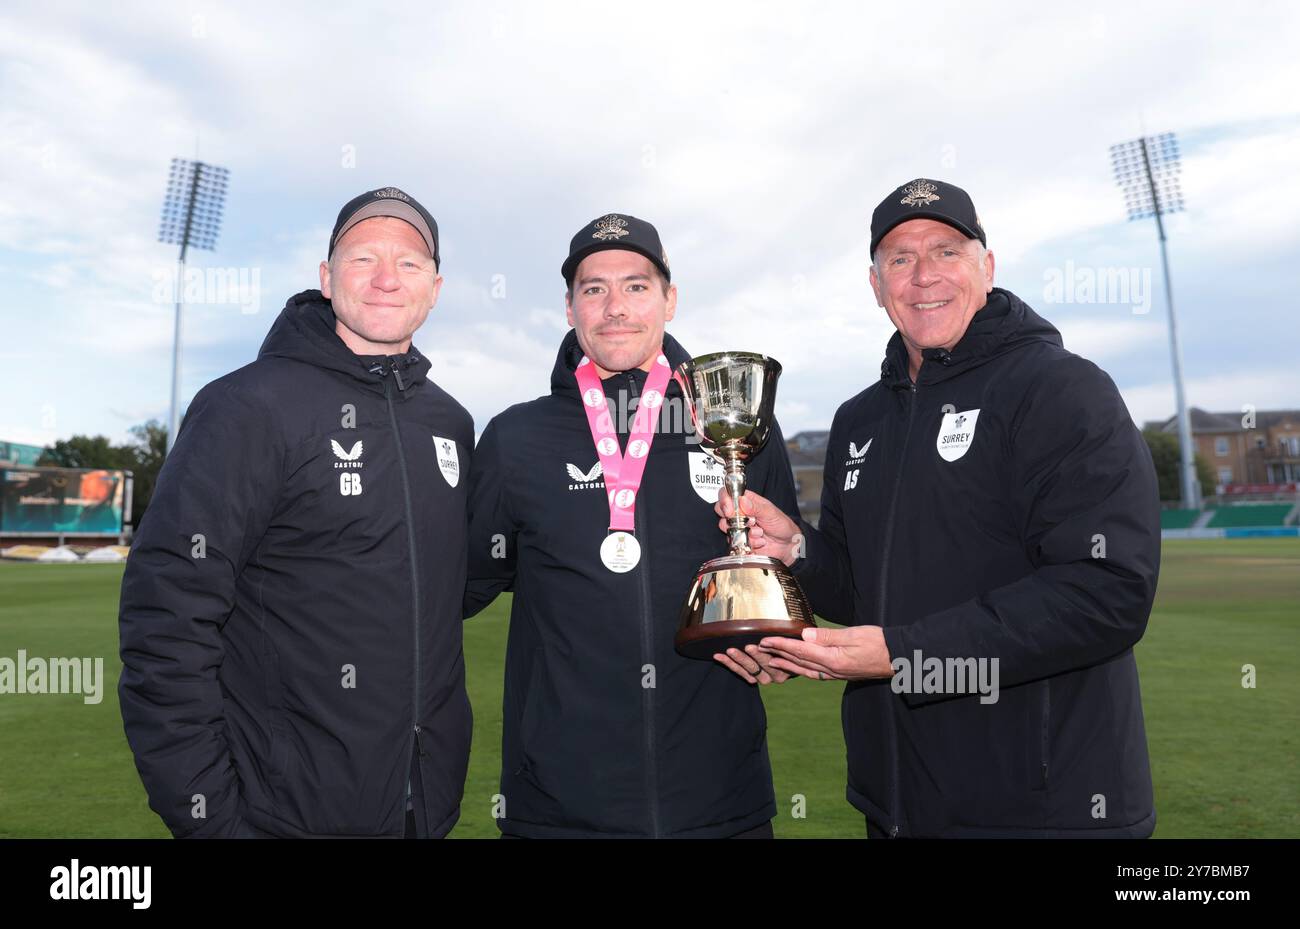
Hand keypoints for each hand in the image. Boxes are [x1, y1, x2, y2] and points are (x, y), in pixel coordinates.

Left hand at [713, 644, 790, 684]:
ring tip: (729, 651)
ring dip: (739, 660)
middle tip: (747, 647)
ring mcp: (764, 678)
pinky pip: (740, 673)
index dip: (772, 651)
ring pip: (750, 670)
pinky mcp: (754, 678)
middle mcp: (777, 675)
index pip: (780, 658)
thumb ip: (795, 638)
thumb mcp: (797, 641)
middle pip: (765, 665)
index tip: (763, 643)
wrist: (790, 661)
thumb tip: (805, 631)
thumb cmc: (792, 646)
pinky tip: (718, 656)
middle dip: (755, 656)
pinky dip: (729, 664)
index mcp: (789, 666)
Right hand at [715, 488, 803, 566]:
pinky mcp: (738, 540)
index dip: (725, 500)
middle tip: (745, 522)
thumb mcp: (771, 513)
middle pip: (721, 510)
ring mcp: (738, 527)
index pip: (727, 494)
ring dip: (745, 532)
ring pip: (726, 527)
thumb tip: (742, 501)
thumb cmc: (781, 525)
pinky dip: (749, 543)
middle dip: (731, 518)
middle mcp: (740, 513)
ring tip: (759, 532)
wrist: (787, 545)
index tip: (730, 510)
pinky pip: (735, 542)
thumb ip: (756, 507)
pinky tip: (760, 541)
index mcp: (747, 501)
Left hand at [759, 626, 892, 680]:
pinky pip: (815, 673)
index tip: (765, 640)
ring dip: (786, 664)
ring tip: (771, 660)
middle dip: (777, 654)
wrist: (899, 658)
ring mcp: (836, 674)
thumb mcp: (854, 635)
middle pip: (799, 661)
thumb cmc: (880, 643)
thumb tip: (804, 634)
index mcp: (833, 660)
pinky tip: (796, 667)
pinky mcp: (840, 674)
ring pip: (805, 670)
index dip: (781, 645)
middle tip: (759, 648)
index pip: (800, 650)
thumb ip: (828, 636)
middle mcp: (832, 670)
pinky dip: (801, 669)